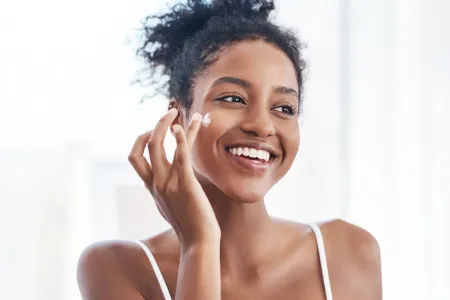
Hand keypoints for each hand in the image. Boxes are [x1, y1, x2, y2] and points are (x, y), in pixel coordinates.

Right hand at [128, 108, 219, 247]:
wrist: (198, 242)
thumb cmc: (189, 225)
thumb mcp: (169, 207)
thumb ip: (164, 193)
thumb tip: (165, 185)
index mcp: (152, 187)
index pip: (135, 158)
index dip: (140, 141)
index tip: (153, 131)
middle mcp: (156, 183)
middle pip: (145, 147)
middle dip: (155, 126)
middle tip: (169, 113)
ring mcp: (168, 183)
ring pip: (159, 146)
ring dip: (168, 124)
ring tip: (177, 111)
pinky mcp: (185, 183)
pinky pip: (180, 155)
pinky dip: (182, 138)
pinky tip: (185, 126)